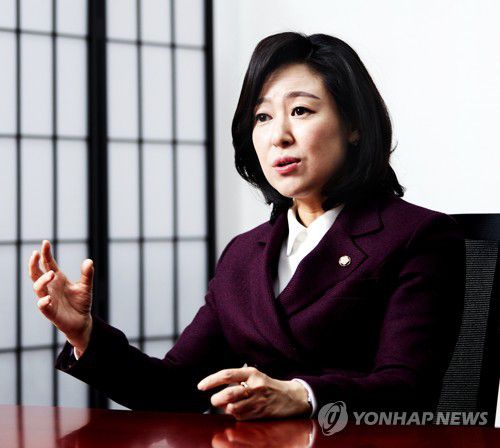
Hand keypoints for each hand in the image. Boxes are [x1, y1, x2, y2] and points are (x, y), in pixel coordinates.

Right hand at [28, 240, 93, 354]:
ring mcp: (49, 299)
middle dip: (34, 263)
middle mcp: (50, 287)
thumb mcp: (86, 286)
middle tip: (36, 253)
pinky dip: (44, 301)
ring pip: (38, 288)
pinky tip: (49, 298)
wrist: (82, 321)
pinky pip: (42, 305)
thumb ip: (87, 274)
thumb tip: (89, 261)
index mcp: (58, 279)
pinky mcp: (50, 311)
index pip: (48, 263)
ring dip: (43, 280)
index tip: (45, 242)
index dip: (45, 253)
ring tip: (52, 273)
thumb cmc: (81, 302)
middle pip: (36, 274)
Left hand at [197, 366, 310, 419]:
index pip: (227, 375)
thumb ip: (237, 380)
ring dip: (227, 409)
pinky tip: (241, 411)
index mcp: (251, 373)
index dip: (211, 380)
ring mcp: (258, 401)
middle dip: (217, 399)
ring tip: (229, 405)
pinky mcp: (260, 414)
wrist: (291, 398)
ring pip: (233, 408)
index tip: (201, 386)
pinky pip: (241, 417)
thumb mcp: (254, 376)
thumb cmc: (268, 386)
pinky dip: (236, 415)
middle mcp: (255, 386)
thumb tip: (217, 389)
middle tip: (214, 400)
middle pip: (228, 394)